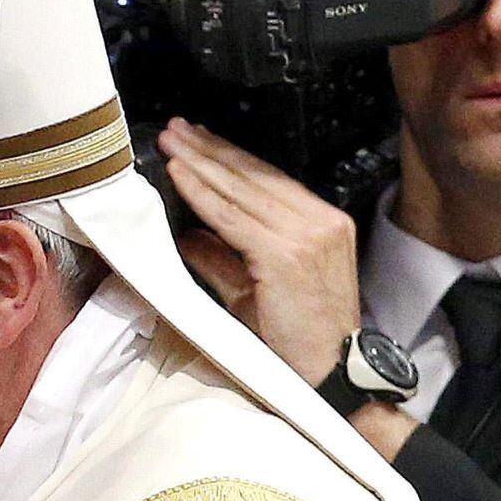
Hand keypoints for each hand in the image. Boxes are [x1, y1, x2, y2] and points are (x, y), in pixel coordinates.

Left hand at [156, 120, 360, 385]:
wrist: (329, 372)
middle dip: (210, 150)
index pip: (268, 180)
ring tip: (171, 142)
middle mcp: (318, 221)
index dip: (230, 158)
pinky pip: (232, 216)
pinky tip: (179, 175)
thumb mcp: (254, 289)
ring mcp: (305, 234)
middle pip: (254, 175)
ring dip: (201, 162)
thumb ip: (222, 259)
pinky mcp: (285, 253)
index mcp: (321, 223)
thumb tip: (188, 235)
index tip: (198, 140)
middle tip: (176, 128)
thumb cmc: (296, 338)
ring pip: (241, 189)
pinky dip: (201, 193)